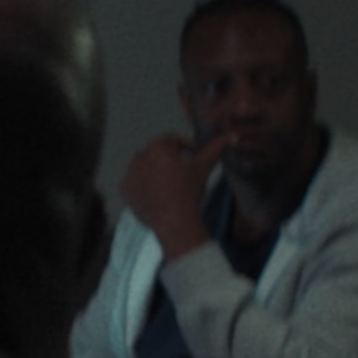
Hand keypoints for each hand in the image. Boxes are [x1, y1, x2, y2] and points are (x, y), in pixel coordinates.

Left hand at [119, 133, 225, 257]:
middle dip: (169, 159)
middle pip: (157, 153)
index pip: (173, 140)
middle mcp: (139, 156)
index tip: (196, 157)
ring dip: (155, 170)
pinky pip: (135, 182)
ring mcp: (129, 174)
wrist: (173, 222)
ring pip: (144, 166)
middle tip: (183, 173)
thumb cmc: (189, 190)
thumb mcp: (204, 168)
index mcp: (157, 146)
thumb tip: (232, 136)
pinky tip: (156, 194)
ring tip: (170, 184)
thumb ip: (216, 149)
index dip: (187, 147)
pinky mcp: (125, 191)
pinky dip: (143, 185)